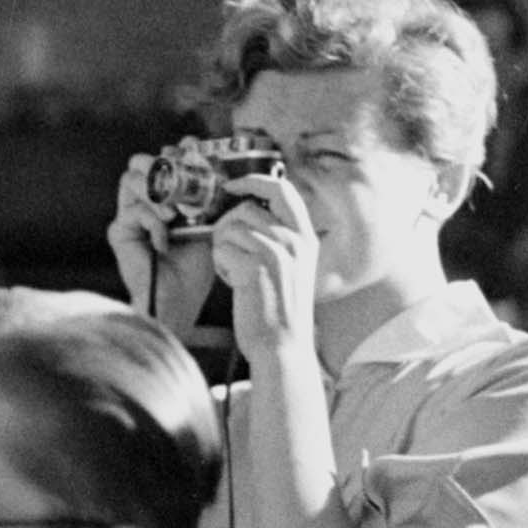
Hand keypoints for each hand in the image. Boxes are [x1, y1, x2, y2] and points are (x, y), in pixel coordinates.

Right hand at [107, 152, 216, 330]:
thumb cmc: (196, 266)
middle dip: (159, 162)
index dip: (176, 149)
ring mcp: (130, 216)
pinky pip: (133, 211)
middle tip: (176, 173)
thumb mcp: (207, 223)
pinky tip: (164, 242)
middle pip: (140, 162)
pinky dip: (153, 223)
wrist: (180, 300)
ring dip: (155, 191)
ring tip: (173, 214)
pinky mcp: (120, 231)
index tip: (192, 146)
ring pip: (130, 179)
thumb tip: (209, 157)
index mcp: (166, 197)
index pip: (163, 160)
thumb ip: (205, 192)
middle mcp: (145, 202)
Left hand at [207, 170, 317, 359]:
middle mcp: (295, 241)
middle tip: (228, 248)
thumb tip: (247, 209)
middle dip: (228, 225)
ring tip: (236, 272)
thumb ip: (280, 237)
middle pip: (247, 208)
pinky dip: (221, 265)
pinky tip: (234, 283)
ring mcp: (276, 252)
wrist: (282, 346)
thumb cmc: (280, 310)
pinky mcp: (255, 267)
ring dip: (223, 248)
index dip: (254, 181)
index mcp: (306, 237)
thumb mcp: (293, 267)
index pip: (283, 190)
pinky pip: (222, 249)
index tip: (233, 185)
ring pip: (230, 228)